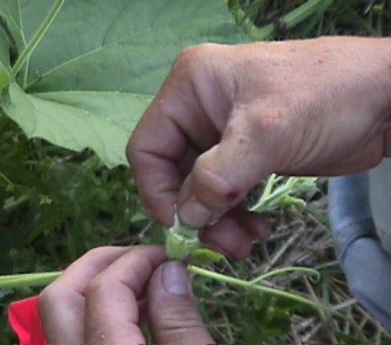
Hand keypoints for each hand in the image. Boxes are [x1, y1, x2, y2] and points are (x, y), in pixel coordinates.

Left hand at [39, 246, 214, 344]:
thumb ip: (181, 324)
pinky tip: (132, 312)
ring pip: (59, 315)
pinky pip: (71, 333)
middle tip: (142, 259)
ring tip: (140, 281)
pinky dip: (96, 310)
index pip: (104, 292)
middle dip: (102, 264)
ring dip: (95, 284)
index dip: (137, 262)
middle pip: (60, 298)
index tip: (169, 256)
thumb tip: (167, 270)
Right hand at [127, 36, 390, 257]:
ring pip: (199, 188)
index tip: (180, 225)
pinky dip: (235, 215)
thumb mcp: (265, 135)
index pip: (147, 146)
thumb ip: (217, 178)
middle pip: (174, 173)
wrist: (384, 99)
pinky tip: (259, 229)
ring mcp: (221, 133)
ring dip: (218, 220)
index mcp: (190, 88)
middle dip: (197, 212)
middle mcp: (198, 109)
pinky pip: (224, 192)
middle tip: (226, 243)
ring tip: (248, 241)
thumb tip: (186, 219)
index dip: (156, 190)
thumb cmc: (323, 98)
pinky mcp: (245, 154)